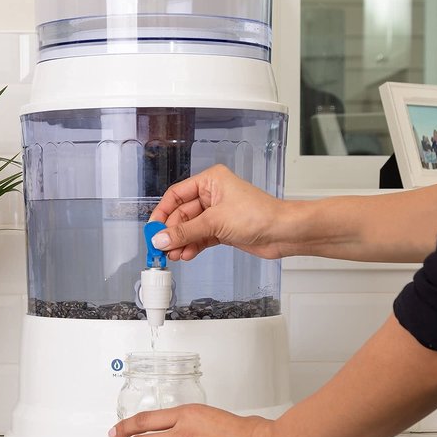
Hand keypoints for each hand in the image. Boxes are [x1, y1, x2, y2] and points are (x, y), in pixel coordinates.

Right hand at [148, 164, 286, 260]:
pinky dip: (192, 246)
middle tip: (161, 247)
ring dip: (181, 242)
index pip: (176, 195)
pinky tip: (185, 254)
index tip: (153, 229)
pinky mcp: (223, 230)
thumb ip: (185, 232)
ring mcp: (217, 214)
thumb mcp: (215, 222)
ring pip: (190, 228)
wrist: (283, 232)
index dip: (162, 212)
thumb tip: (161, 238)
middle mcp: (213, 195)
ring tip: (172, 255)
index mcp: (210, 181)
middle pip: (182, 214)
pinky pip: (200, 238)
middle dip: (172, 232)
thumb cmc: (259, 215)